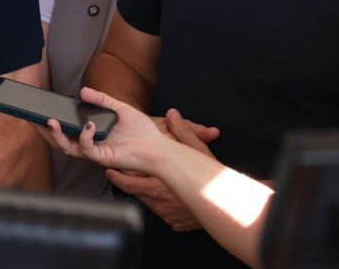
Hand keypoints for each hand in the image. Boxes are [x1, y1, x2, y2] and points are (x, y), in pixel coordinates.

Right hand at [35, 87, 173, 172]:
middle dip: (44, 131)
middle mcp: (89, 143)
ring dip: (57, 135)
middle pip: (59, 140)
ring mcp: (94, 152)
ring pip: (67, 147)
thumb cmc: (140, 130)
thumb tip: (83, 91)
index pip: (66, 128)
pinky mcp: (102, 158)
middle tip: (33, 119)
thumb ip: (101, 100)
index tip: (38, 111)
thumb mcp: (119, 108)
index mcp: (90, 132)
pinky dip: (85, 136)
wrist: (156, 146)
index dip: (50, 122)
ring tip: (51, 121)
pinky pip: (87, 149)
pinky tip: (89, 125)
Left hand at [108, 109, 219, 231]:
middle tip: (118, 176)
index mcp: (157, 183)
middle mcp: (158, 202)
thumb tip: (172, 114)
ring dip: (147, 196)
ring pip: (149, 204)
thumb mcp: (196, 150)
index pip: (129, 181)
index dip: (119, 176)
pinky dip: (163, 207)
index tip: (111, 171)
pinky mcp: (175, 224)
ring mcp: (166, 215)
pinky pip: (164, 215)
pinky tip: (167, 200)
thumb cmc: (210, 177)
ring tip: (146, 184)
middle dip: (129, 184)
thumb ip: (182, 131)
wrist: (227, 205)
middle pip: (136, 193)